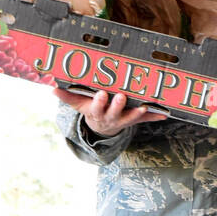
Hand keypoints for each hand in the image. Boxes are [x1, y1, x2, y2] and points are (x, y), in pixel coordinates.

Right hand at [54, 86, 168, 136]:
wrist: (103, 126)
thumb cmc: (91, 109)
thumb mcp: (78, 105)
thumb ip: (67, 97)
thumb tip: (52, 89)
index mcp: (97, 113)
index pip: (97, 108)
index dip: (99, 102)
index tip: (101, 94)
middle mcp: (111, 117)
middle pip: (115, 113)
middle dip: (118, 105)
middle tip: (122, 96)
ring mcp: (124, 119)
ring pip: (131, 118)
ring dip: (138, 113)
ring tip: (145, 108)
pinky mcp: (135, 120)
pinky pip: (146, 119)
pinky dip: (155, 117)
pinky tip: (165, 114)